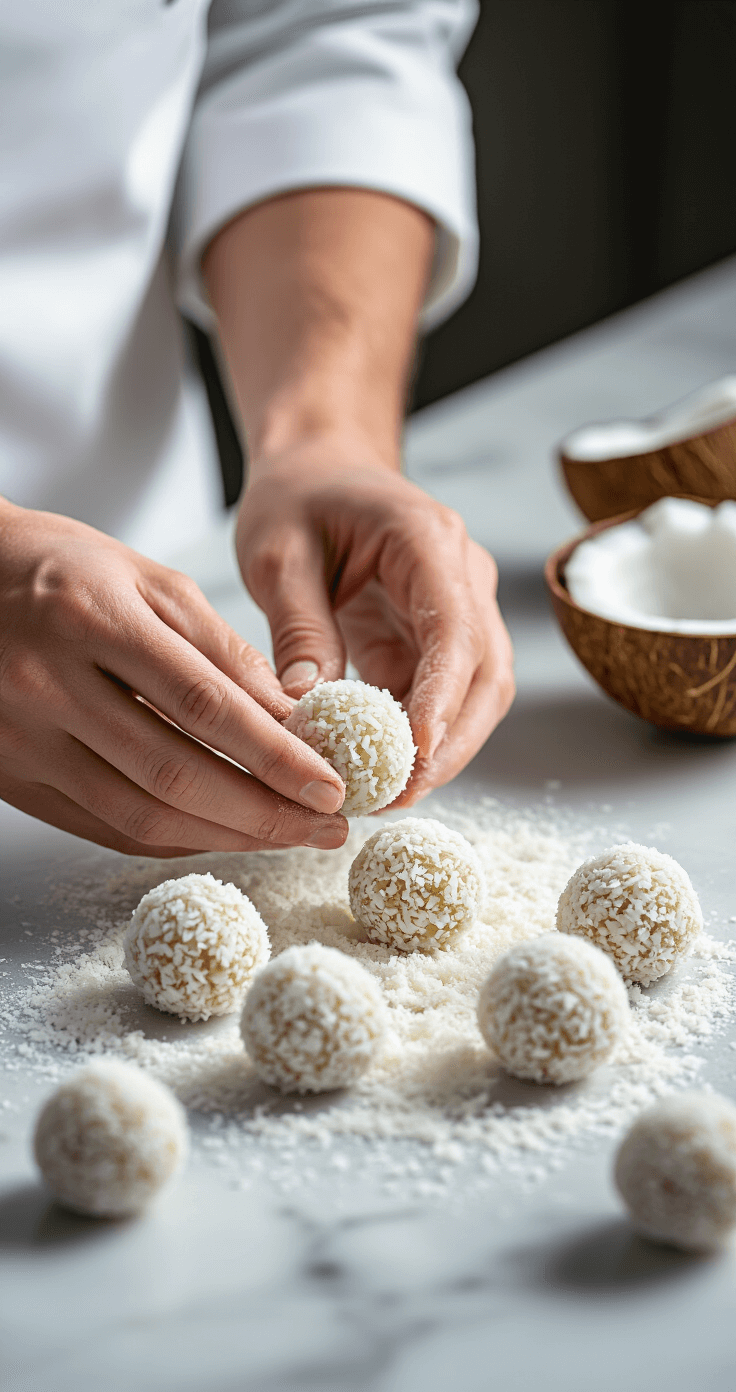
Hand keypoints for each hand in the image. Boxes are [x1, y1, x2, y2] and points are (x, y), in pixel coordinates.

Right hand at [0, 501, 346, 855]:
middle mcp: (47, 685)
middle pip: (173, 774)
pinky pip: (104, 828)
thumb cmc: (60, 569)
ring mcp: (22, 739)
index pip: (203, 705)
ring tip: (288, 835)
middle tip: (326, 825)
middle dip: (263, 812)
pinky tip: (222, 834)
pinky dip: (173, 838)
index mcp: (90, 619)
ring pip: (139, 816)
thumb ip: (220, 649)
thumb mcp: (148, 580)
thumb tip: (293, 719)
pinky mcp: (11, 778)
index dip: (274, 755)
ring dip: (225, 837)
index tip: (331, 784)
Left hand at [237, 443, 514, 804]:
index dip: (442, 700)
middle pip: (486, 675)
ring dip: (440, 750)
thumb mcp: (278, 553)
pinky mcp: (438, 639)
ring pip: (477, 695)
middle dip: (450, 743)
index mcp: (428, 541)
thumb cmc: (298, 498)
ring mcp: (460, 608)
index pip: (455, 632)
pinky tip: (377, 771)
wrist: (319, 470)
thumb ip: (298, 626)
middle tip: (396, 795)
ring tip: (384, 795)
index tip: (418, 755)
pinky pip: (443, 698)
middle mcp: (463, 575)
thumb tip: (308, 708)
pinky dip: (418, 739)